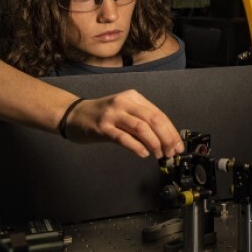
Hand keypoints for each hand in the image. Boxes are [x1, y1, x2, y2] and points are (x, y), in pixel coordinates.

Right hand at [63, 89, 183, 157]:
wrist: (73, 114)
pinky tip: (143, 154)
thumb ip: (143, 122)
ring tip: (159, 154)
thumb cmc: (102, 116)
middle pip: (153, 120)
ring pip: (141, 127)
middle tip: (171, 152)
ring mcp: (113, 114)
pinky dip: (136, 146)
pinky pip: (123, 137)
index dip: (171, 131)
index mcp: (134, 97)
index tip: (178, 146)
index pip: (159, 114)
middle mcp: (124, 102)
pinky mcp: (102, 127)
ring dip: (154, 143)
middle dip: (166, 138)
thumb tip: (165, 140)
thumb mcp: (125, 112)